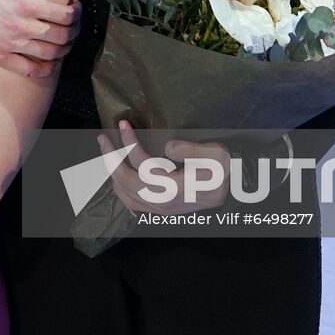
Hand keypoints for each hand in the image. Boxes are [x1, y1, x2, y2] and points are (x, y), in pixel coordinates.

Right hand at [0, 0, 79, 77]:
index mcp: (28, 3)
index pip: (66, 15)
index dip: (78, 14)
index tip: (77, 9)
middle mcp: (22, 26)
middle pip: (61, 36)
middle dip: (75, 32)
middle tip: (75, 26)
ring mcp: (11, 43)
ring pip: (49, 54)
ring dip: (64, 49)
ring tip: (65, 42)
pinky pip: (29, 69)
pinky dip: (45, 69)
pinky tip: (51, 64)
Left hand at [97, 120, 230, 214]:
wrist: (232, 191)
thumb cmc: (223, 169)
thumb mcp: (214, 155)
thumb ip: (190, 149)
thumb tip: (167, 148)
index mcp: (175, 187)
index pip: (142, 164)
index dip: (130, 143)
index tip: (124, 124)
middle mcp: (163, 201)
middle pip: (126, 180)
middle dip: (110, 157)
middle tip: (103, 137)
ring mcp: (160, 209)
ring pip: (124, 194)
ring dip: (112, 172)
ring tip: (107, 152)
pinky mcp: (160, 210)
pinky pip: (131, 203)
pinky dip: (120, 188)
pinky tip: (118, 175)